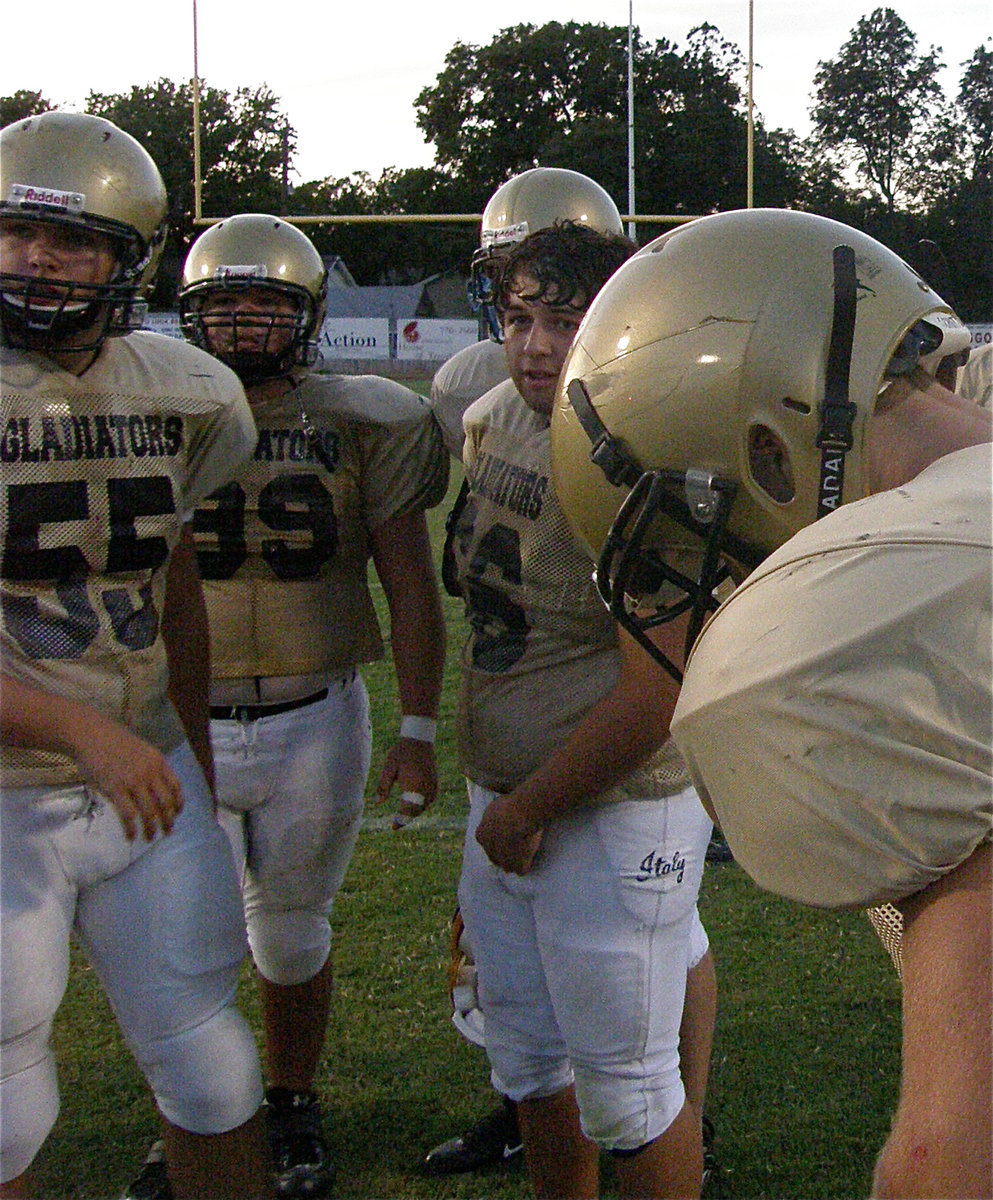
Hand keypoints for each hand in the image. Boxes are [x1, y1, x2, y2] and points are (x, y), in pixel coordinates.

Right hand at [73, 714, 183, 841]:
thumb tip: (154, 787)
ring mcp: (133, 782)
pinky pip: (128, 815)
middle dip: (168, 820)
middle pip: (165, 802)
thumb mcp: (141, 750)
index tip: (177, 813)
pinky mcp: (115, 790)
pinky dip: (132, 829)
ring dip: (152, 828)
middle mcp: (150, 773)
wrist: (91, 735)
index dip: (178, 802)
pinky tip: (131, 836)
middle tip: (168, 832)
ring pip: (150, 812)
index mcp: (158, 762)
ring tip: (150, 838)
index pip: (176, 786)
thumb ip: (150, 767)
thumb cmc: (113, 741)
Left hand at [376, 737, 438, 829]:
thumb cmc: (401, 753)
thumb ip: (383, 786)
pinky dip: (422, 804)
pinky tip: (415, 804)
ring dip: (415, 811)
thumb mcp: (388, 768)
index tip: (394, 828)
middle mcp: (426, 787)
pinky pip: (430, 799)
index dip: (400, 820)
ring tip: (404, 816)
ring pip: (424, 806)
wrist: (419, 739)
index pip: (408, 809)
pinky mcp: (436, 782)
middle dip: (407, 818)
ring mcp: (433, 785)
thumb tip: (378, 803)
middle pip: (417, 810)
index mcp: (414, 785)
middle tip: (396, 824)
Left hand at [475, 792, 543, 874]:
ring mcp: (502, 861)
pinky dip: (528, 863)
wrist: (519, 815)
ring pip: (508, 866)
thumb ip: (495, 815)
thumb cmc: (509, 805)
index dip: (498, 840)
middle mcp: (488, 850)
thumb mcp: (496, 805)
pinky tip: (533, 854)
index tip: (508, 836)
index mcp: (481, 834)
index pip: (487, 842)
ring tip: (528, 850)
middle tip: (519, 845)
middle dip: (505, 854)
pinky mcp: (517, 867)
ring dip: (516, 861)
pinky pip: (522, 869)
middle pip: (496, 857)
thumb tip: (498, 813)